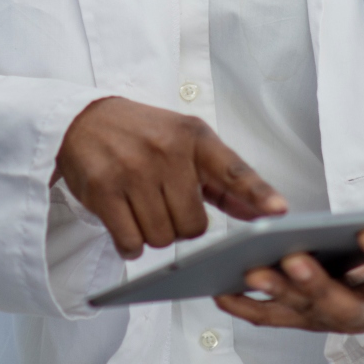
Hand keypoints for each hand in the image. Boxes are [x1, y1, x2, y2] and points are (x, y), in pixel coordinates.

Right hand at [54, 97, 287, 258]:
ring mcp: (133, 170)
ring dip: (153, 234)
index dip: (258, 192)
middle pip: (193, 226)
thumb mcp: (184, 142)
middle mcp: (166, 151)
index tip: (279, 210)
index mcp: (194, 137)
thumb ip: (224, 181)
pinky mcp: (104, 189)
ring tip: (141, 206)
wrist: (84, 119)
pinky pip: (131, 243)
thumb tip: (265, 212)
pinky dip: (130, 244)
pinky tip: (125, 221)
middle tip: (163, 203)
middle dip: (180, 225)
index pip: (233, 170)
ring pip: (162, 238)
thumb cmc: (142, 135)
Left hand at [213, 177, 363, 337]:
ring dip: (276, 293)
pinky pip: (277, 318)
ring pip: (305, 311)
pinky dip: (250, 308)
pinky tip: (222, 290)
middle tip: (292, 259)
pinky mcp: (309, 319)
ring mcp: (336, 317)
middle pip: (343, 303)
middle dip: (317, 282)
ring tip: (249, 270)